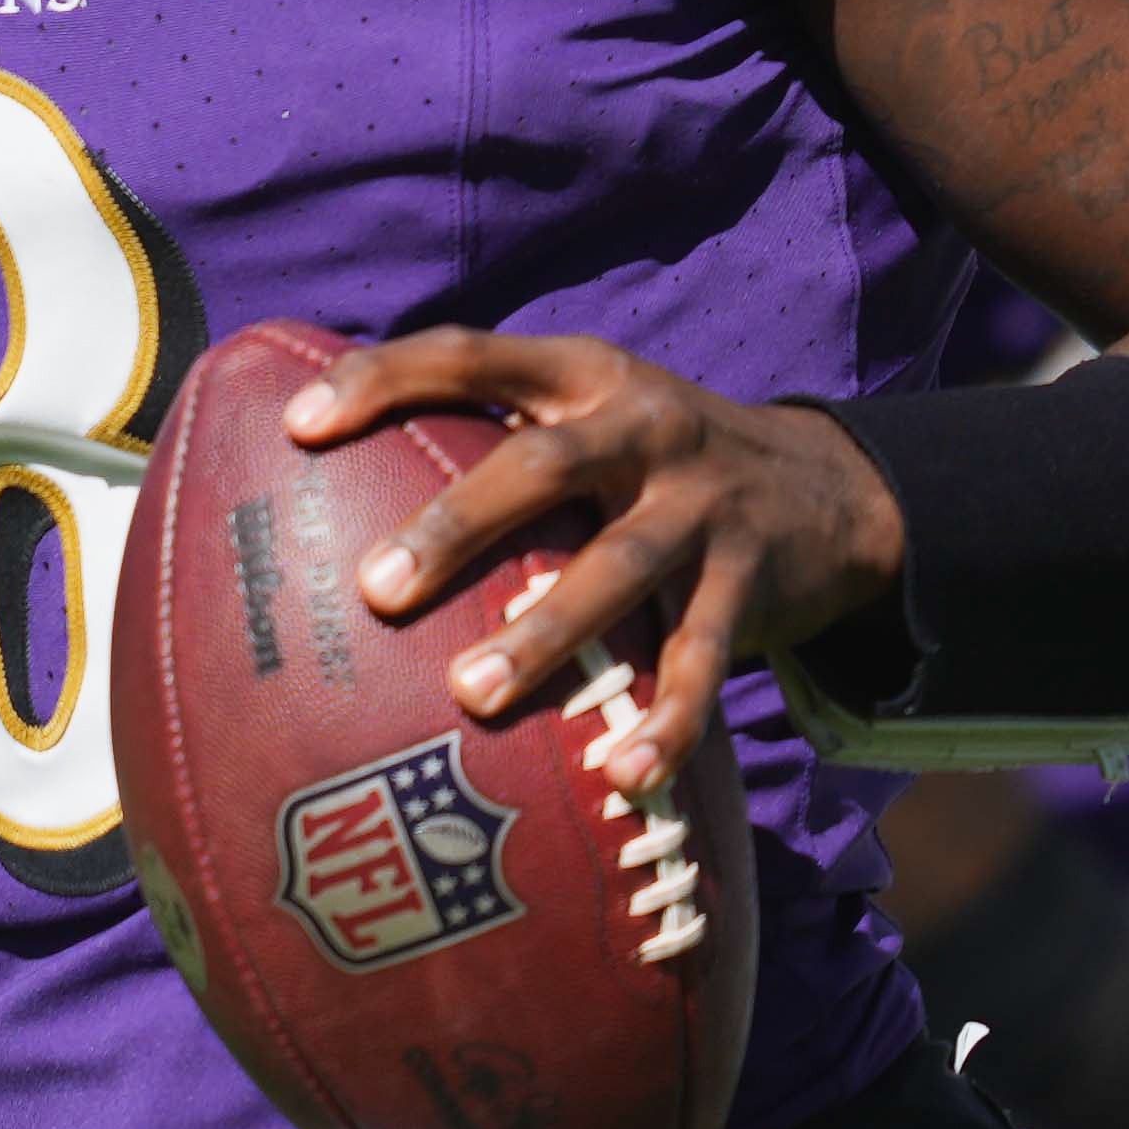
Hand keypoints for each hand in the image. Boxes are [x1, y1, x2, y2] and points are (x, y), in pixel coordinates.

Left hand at [283, 330, 899, 801]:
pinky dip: (665, 719)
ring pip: (619, 566)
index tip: (298, 427)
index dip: (385, 379)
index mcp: (583, 375)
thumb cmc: (655, 466)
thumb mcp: (590, 417)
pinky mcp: (753, 579)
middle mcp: (643, 425)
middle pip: (542, 464)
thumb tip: (330, 487)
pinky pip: (705, 658)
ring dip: (545, 632)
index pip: (471, 355)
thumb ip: (493, 435)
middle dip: (456, 523)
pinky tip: (621, 773)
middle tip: (375, 587)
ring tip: (470, 696)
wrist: (830, 490)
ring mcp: (704, 502)